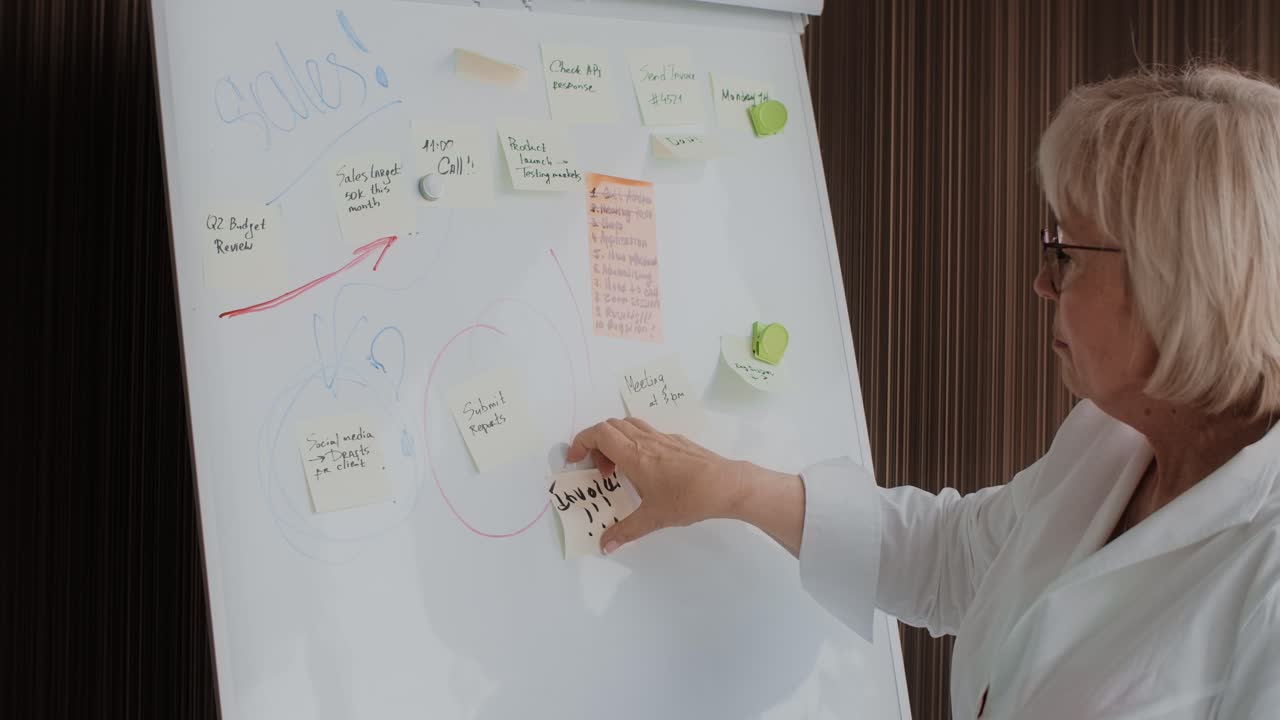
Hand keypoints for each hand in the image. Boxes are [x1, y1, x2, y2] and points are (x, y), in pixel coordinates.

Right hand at [564, 417, 749, 553]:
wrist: (726, 485)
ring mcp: (663, 438)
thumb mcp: (653, 518)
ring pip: (630, 425)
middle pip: (611, 426)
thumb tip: (604, 545)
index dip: (581, 441)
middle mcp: (646, 440)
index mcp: (634, 455)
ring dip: (617, 441)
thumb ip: (625, 531)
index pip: (599, 433)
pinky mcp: (678, 441)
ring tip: (621, 469)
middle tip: (601, 471)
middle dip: (597, 444)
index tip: (576, 460)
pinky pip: (648, 433)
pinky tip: (647, 470)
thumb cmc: (687, 498)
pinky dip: (637, 443)